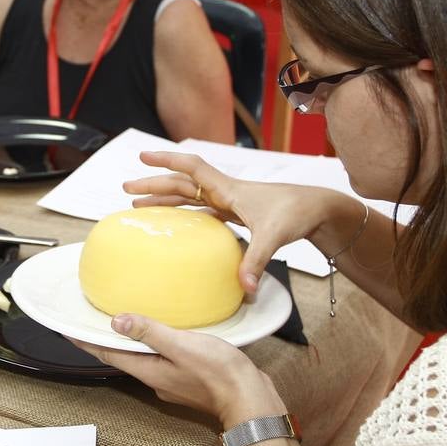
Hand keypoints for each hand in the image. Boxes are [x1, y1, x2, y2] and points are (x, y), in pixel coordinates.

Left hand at [73, 314, 282, 425]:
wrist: (250, 399)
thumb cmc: (219, 374)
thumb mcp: (181, 346)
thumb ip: (150, 333)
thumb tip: (118, 322)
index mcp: (149, 370)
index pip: (108, 355)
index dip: (86, 342)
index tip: (67, 331)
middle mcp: (156, 379)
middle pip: (123, 358)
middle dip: (106, 342)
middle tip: (91, 323)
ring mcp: (173, 381)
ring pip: (144, 359)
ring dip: (131, 344)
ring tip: (123, 325)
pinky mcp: (189, 379)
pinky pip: (163, 360)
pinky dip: (155, 346)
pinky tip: (164, 336)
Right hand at [123, 151, 339, 292]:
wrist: (319, 210)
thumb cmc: (298, 214)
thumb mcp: (274, 236)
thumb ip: (256, 261)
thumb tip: (244, 288)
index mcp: (228, 189)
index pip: (191, 168)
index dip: (166, 161)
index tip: (142, 157)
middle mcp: (225, 192)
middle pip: (182, 183)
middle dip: (154, 183)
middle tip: (126, 188)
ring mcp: (231, 202)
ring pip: (189, 197)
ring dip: (165, 199)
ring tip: (139, 205)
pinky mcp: (238, 213)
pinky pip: (203, 211)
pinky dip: (186, 214)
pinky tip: (175, 223)